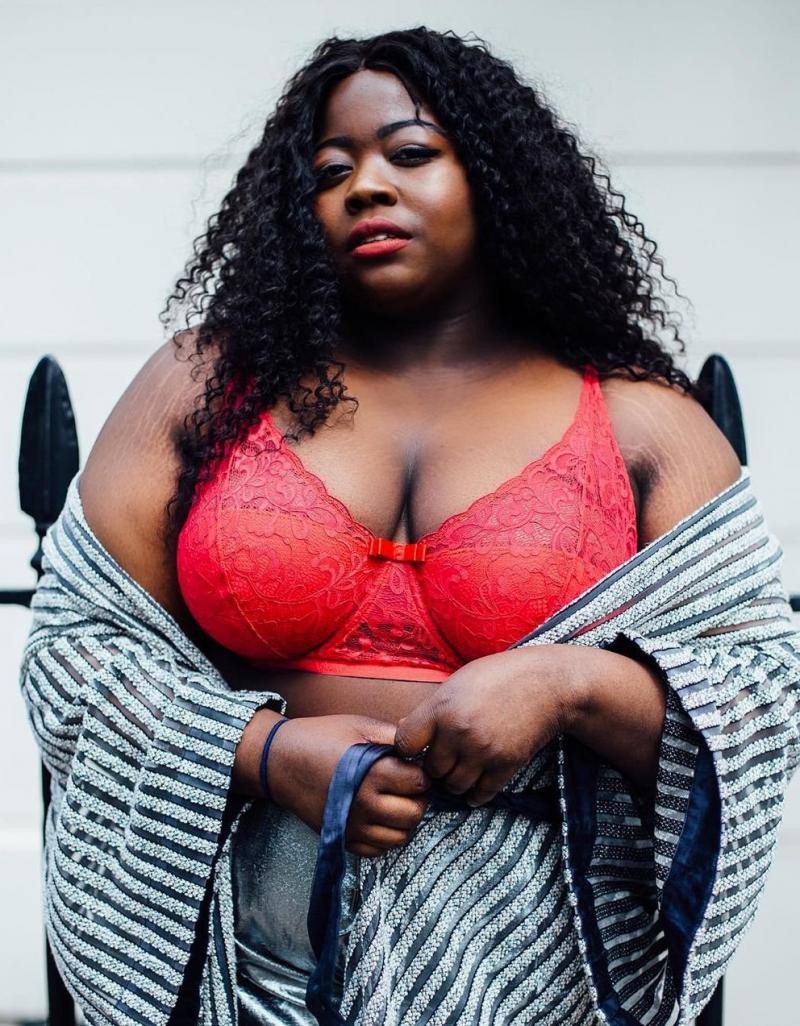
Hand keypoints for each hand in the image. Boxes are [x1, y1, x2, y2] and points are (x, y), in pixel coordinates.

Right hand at [267, 714, 431, 857]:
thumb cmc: (320, 738)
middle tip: (407, 786)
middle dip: (417, 798)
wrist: (280, 761)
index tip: (412, 767)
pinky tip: (378, 817)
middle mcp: (364, 805)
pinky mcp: (342, 838)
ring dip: (404, 820)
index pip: (418, 783)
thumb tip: (422, 744)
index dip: (420, 773)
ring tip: (394, 802)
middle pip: (414, 813)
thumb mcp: (359, 725)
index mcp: (372, 774)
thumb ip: (393, 735)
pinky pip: (377, 850)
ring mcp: (352, 826)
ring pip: (400, 837)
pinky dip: (384, 836)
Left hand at [394, 647, 581, 806]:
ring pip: (454, 786)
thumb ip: (431, 709)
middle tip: (444, 757)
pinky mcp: (506, 765)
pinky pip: (481, 793)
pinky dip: (475, 793)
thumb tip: (403, 734)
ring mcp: (484, 751)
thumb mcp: (457, 682)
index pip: (405, 744)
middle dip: (435, 766)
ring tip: (460, 769)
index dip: (408, 748)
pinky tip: (475, 785)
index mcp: (442, 708)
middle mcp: (459, 732)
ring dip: (455, 781)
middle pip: (431, 770)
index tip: (418, 746)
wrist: (546, 682)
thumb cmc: (498, 676)